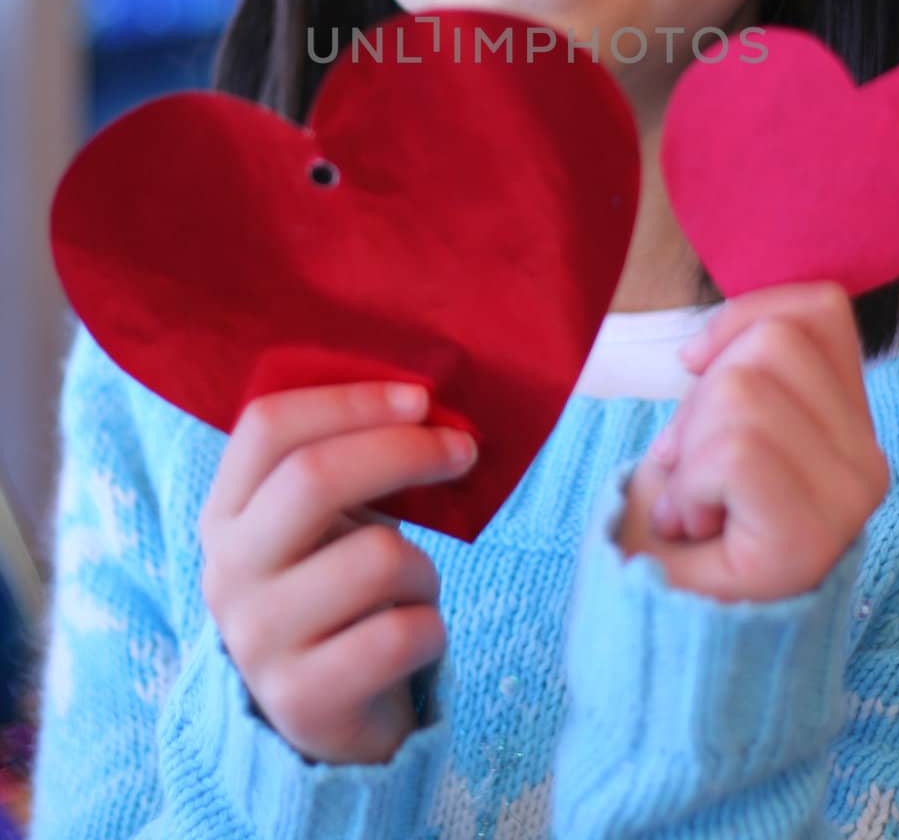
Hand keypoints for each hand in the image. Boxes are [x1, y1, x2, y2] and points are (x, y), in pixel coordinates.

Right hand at [198, 379, 477, 765]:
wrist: (326, 713)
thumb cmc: (338, 588)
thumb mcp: (327, 523)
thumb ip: (352, 462)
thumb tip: (427, 406)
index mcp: (225, 513)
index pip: (268, 426)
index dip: (349, 400)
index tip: (420, 397)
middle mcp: (227, 572)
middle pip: (314, 477)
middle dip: (404, 451)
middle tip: (462, 449)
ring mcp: (257, 640)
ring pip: (376, 558)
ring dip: (422, 566)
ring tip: (411, 587)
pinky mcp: (303, 700)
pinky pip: (400, 634)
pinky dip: (430, 627)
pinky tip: (413, 637)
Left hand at [615, 281, 889, 602]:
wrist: (671, 631)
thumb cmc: (689, 521)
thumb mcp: (714, 423)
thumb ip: (737, 372)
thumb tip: (706, 349)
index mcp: (852, 421)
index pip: (821, 309)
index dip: (745, 316)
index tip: (696, 364)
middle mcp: (869, 457)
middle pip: (772, 344)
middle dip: (702, 394)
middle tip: (692, 469)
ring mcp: (849, 498)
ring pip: (744, 392)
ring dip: (690, 448)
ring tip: (695, 504)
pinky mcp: (816, 533)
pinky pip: (732, 452)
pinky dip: (688, 485)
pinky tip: (694, 525)